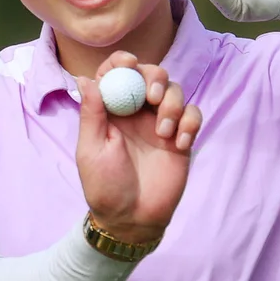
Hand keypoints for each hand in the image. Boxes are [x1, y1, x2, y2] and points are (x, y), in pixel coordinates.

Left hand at [75, 51, 202, 245]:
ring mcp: (160, 123)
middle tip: (152, 98)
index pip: (117, 73)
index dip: (122, 61)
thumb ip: (92, 113)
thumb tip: (85, 78)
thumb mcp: (92, 149)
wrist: (132, 218)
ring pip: (175, 91)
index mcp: (111, 110)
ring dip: (173, 104)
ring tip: (163, 133)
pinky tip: (179, 143)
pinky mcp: (181, 138)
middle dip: (154, 77)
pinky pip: (194, 115)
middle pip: (151, 74)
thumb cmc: (105, 186)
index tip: (129, 63)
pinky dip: (190, 122)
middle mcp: (136, 112)